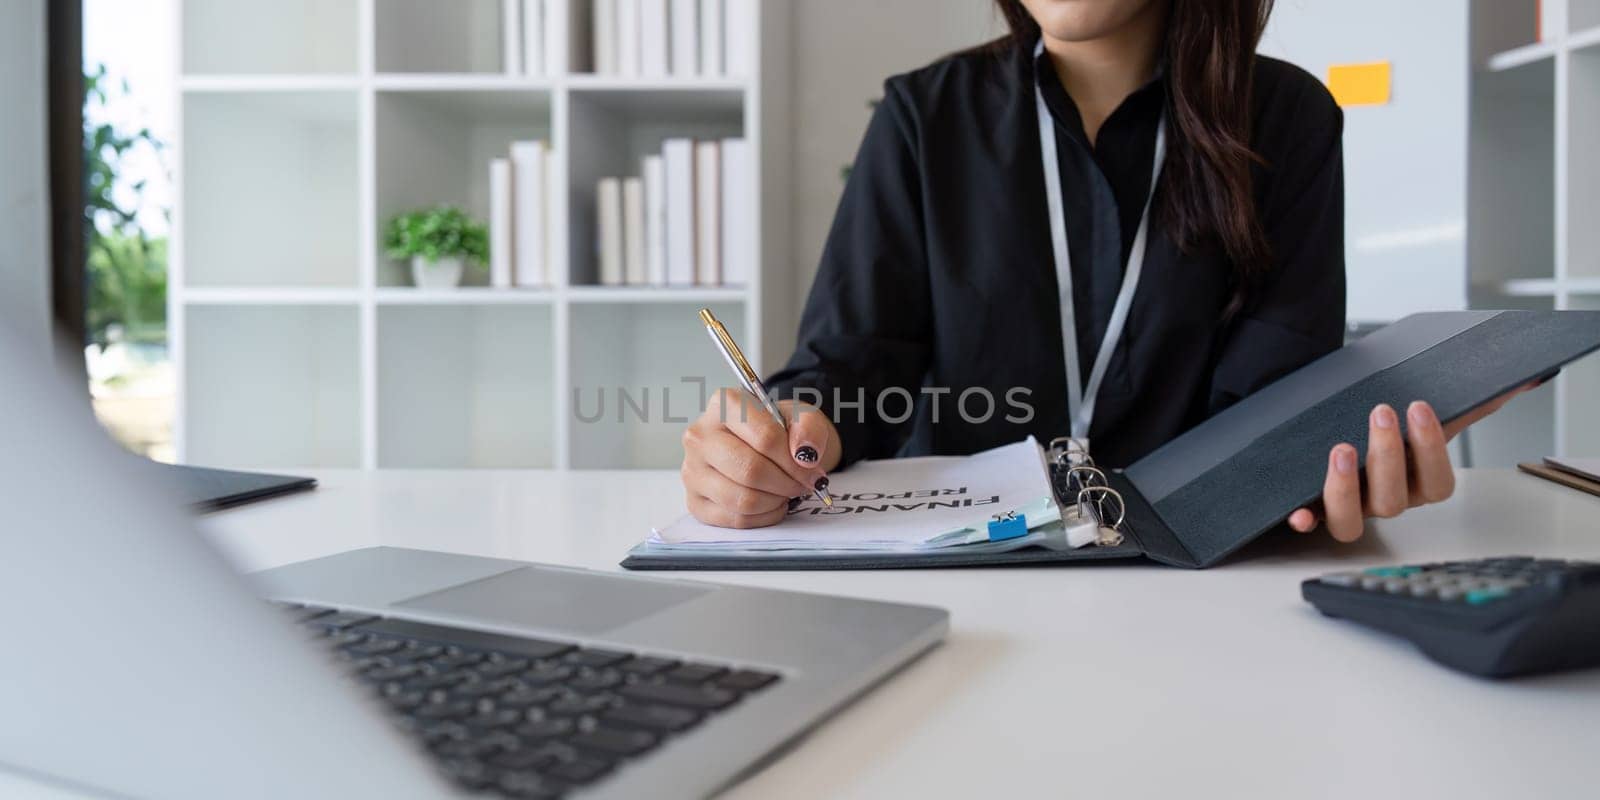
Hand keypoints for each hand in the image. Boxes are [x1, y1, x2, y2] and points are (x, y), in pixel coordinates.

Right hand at [681, 389, 841, 528]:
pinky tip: (771, 503)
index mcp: (723, 405)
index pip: (765, 437)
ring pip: (742, 499)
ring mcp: (693, 471)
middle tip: (802, 485)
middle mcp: (700, 437)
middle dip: (786, 483)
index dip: (795, 461)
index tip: (812, 471)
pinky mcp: (695, 501)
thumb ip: (809, 428)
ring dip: (775, 501)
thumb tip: (804, 454)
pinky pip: (735, 519)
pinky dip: (763, 516)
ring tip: (786, 492)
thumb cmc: (778, 429)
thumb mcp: (801, 415)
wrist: (762, 445)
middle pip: (750, 470)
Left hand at [1288, 386, 1533, 540]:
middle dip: (1390, 457)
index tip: (1420, 406)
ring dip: (1344, 488)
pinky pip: (1307, 526)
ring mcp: (1346, 510)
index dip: (1431, 450)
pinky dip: (1302, 520)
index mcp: (1414, 483)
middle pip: (1394, 500)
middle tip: (1381, 412)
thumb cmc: (1381, 429)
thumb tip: (1519, 379)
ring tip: (1340, 448)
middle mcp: (1382, 502)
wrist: (1324, 435)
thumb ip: (1466, 403)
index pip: (1437, 483)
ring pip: (1351, 520)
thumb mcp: (1418, 416)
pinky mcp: (1309, 512)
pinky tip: (1296, 513)